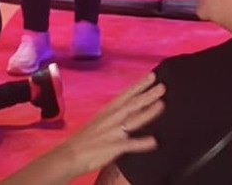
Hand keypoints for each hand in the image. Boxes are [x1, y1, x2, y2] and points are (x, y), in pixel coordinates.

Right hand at [44, 73, 164, 173]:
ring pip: (133, 120)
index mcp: (108, 112)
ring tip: (162, 104)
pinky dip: (142, 143)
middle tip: (162, 86)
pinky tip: (154, 142)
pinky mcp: (113, 147)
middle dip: (147, 95)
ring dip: (148, 112)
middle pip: (132, 104)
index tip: (152, 76)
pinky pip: (130, 145)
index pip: (126, 95)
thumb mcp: (99, 122)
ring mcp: (113, 133)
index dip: (139, 85)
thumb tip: (127, 111)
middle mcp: (111, 119)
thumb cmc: (84, 140)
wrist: (69, 156)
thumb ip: (114, 116)